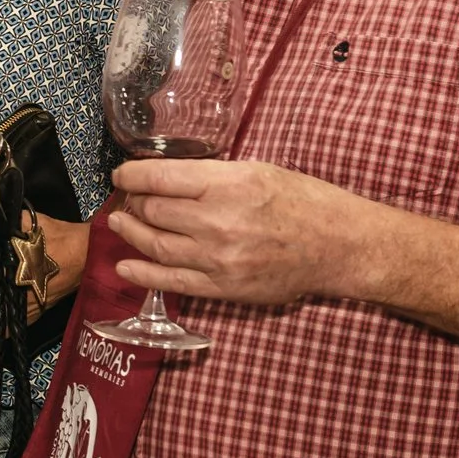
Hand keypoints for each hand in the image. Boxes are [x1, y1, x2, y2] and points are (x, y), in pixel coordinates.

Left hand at [107, 157, 385, 305]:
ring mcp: (218, 258)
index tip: (121, 175)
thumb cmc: (303, 201)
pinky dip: (142, 274)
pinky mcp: (223, 287)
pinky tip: (124, 266)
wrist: (339, 246)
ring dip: (131, 233)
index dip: (131, 176)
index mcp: (228, 184)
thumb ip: (210, 176)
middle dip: (133, 203)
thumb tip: (167, 178)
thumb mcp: (256, 170)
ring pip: (155, 245)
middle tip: (129, 199)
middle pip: (152, 211)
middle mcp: (218, 221)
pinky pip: (171, 282)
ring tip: (119, 223)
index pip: (159, 178)